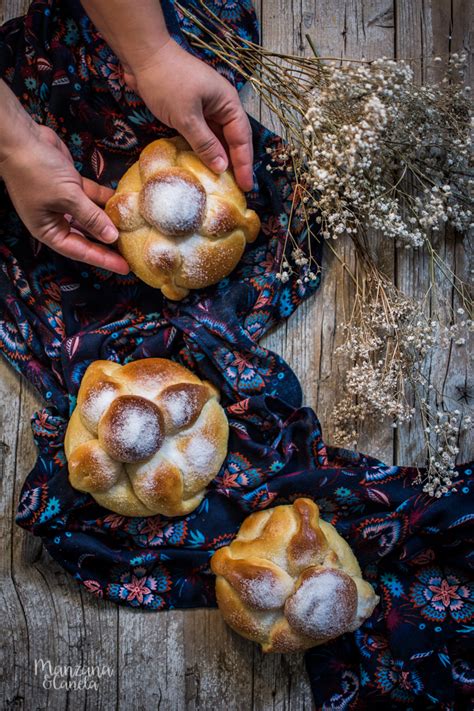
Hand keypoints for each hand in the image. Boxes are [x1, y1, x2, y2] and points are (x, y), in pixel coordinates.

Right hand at [0, 124, 128, 273]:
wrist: (21, 137)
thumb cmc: (36, 171)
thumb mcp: (67, 197)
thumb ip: (92, 217)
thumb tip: (112, 237)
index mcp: (48, 230)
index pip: (80, 251)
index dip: (103, 260)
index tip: (124, 267)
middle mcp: (56, 219)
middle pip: (87, 237)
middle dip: (108, 244)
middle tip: (131, 252)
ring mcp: (63, 202)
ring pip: (92, 217)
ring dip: (109, 221)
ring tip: (131, 229)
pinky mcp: (70, 185)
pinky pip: (92, 197)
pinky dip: (105, 199)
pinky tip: (123, 203)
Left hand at [124, 39, 253, 191]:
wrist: (143, 56)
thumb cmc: (167, 81)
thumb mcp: (186, 117)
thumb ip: (205, 144)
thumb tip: (222, 168)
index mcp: (228, 103)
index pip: (241, 139)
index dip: (244, 164)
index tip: (247, 186)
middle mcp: (221, 106)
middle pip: (234, 140)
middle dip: (237, 164)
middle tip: (240, 189)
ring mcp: (207, 108)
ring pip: (219, 139)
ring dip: (222, 159)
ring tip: (225, 183)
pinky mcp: (192, 112)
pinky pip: (204, 135)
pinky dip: (206, 150)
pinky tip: (206, 165)